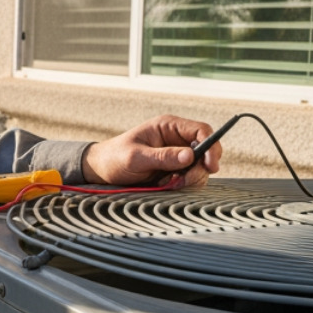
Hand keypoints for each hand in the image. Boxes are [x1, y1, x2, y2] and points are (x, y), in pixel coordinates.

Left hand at [81, 114, 223, 188]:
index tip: (210, 165)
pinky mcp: (174, 169)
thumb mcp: (136, 157)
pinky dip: (183, 184)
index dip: (211, 146)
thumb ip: (162, 157)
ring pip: (200, 167)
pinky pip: (190, 177)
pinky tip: (166, 185)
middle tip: (183, 181)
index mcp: (168, 126)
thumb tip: (189, 156)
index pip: (202, 130)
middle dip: (200, 168)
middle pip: (206, 151)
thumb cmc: (114, 157)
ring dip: (190, 179)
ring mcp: (177, 154)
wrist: (101, 170)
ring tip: (168, 184)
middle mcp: (176, 138)